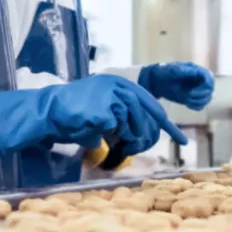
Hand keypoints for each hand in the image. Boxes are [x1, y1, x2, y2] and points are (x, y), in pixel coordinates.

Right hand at [0, 75, 188, 155]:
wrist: (49, 112)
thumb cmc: (74, 115)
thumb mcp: (104, 112)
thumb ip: (124, 116)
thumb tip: (146, 134)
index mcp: (121, 84)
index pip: (153, 105)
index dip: (168, 125)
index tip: (183, 140)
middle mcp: (120, 86)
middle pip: (148, 118)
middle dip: (143, 137)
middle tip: (129, 147)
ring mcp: (113, 96)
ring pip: (134, 126)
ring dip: (123, 138)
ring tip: (106, 135)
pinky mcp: (106, 109)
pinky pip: (116, 131)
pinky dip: (106, 135)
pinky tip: (91, 128)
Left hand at [137, 62, 214, 110]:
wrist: (155, 82)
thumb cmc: (163, 73)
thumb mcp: (171, 71)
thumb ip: (183, 70)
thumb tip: (195, 71)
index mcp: (196, 70)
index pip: (209, 78)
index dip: (205, 86)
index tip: (192, 92)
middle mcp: (199, 79)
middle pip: (210, 89)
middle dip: (200, 95)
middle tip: (188, 96)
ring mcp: (197, 89)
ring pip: (207, 98)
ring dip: (198, 101)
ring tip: (187, 100)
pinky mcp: (193, 97)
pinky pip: (201, 104)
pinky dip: (196, 106)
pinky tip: (188, 105)